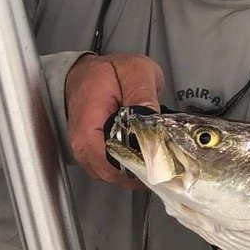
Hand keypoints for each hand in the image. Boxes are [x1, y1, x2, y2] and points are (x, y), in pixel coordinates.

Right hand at [64, 52, 163, 186]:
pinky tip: (147, 155)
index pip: (110, 162)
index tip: (160, 156)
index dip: (138, 164)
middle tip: (167, 156)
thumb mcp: (134, 71)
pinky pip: (116, 172)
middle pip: (115, 175)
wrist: (87, 72)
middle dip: (144, 169)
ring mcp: (88, 155)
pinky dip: (134, 166)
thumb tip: (152, 120)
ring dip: (140, 169)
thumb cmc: (107, 72)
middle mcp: (82, 147)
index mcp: (87, 127)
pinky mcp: (96, 157)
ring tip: (159, 154)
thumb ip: (143, 95)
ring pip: (117, 177)